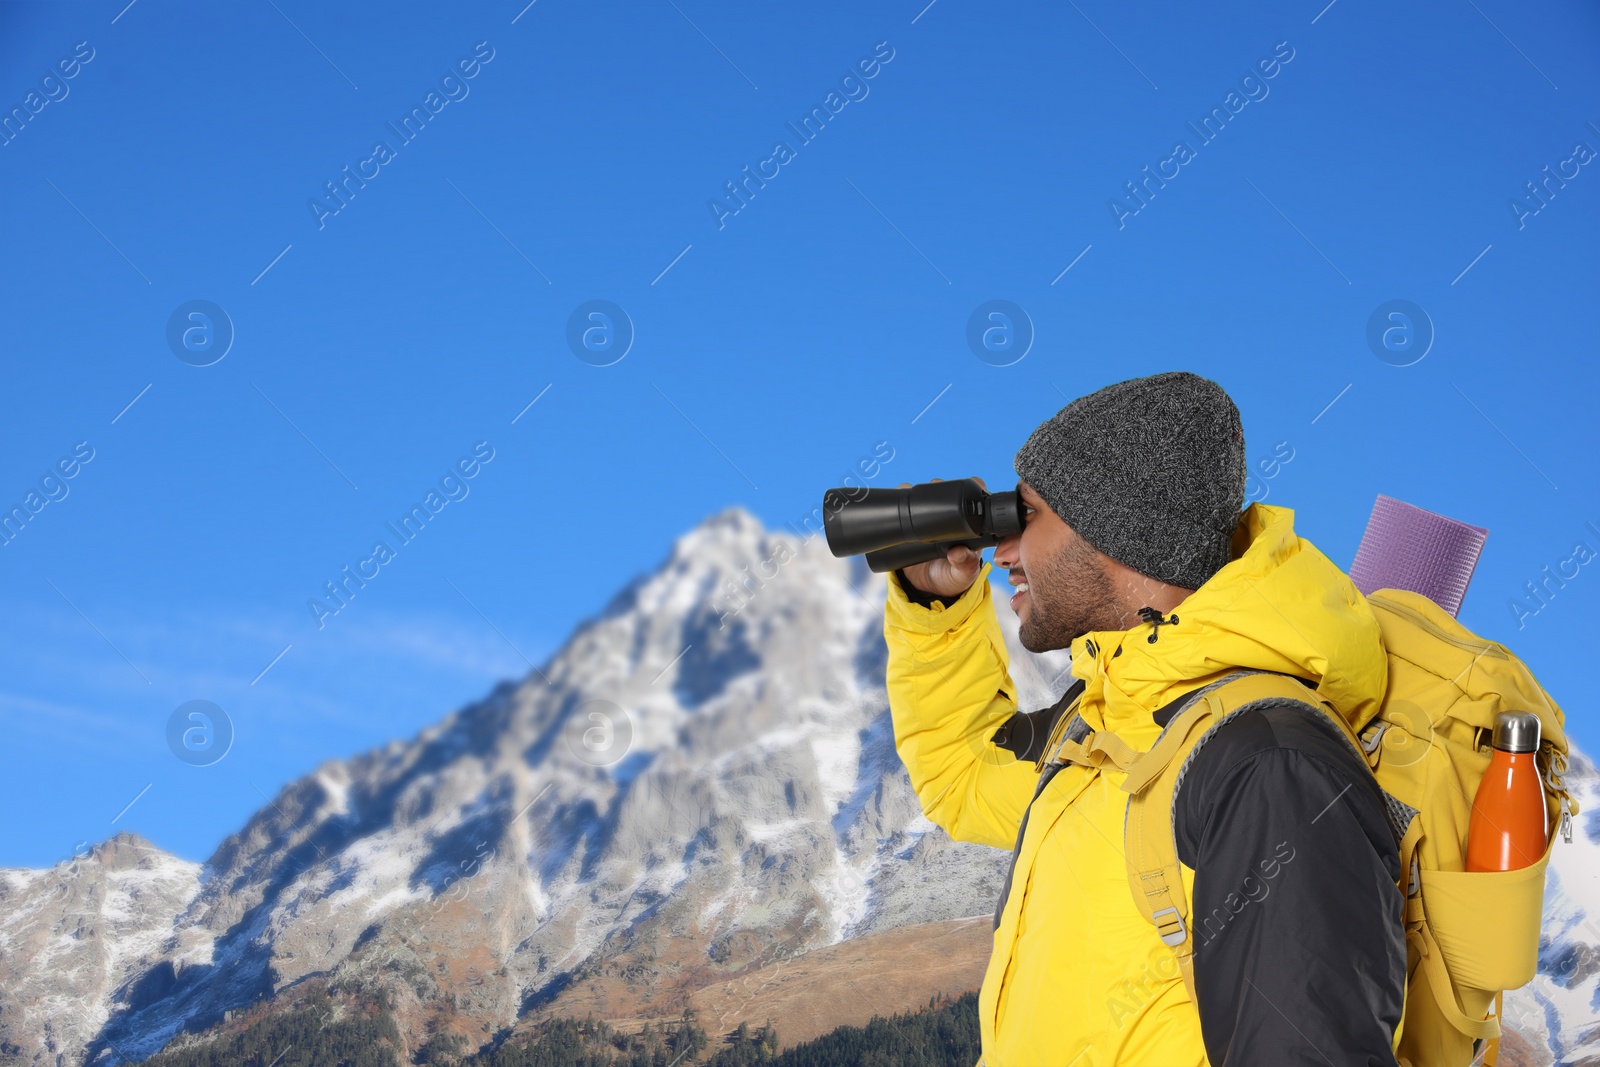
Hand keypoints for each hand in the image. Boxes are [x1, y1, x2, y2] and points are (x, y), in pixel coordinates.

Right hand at [898, 477, 986, 599]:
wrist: (924, 587)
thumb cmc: (950, 578)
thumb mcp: (961, 575)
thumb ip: (965, 566)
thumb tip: (958, 553)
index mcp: (969, 524)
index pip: (974, 497)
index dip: (974, 487)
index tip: (969, 487)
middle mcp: (950, 515)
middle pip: (947, 490)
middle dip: (941, 487)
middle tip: (934, 497)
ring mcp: (930, 516)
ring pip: (926, 492)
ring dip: (920, 490)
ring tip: (914, 503)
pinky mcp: (911, 520)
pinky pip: (905, 503)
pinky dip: (902, 496)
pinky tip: (900, 500)